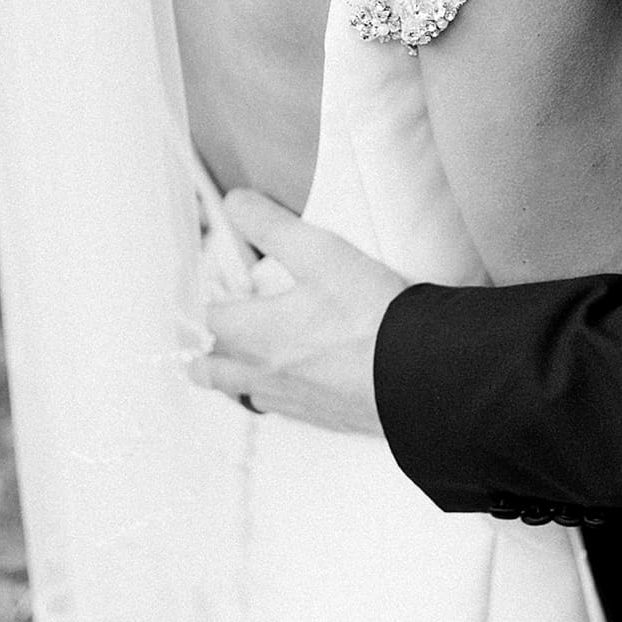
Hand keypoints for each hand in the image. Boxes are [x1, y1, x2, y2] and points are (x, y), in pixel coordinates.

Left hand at [189, 188, 406, 436]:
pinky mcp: (327, 419)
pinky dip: (279, 397)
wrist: (423, 376)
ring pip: (248, 395)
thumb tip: (234, 202)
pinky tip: (295, 386)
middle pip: (213, 372)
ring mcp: (296, 402)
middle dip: (203, 356)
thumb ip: (270, 225)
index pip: (208, 319)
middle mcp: (266, 373)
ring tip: (240, 367)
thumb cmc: (369, 315)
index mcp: (255, 334)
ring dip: (238, 380)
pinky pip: (286, 411)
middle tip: (198, 347)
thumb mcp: (318, 252)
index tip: (204, 294)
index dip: (203, 303)